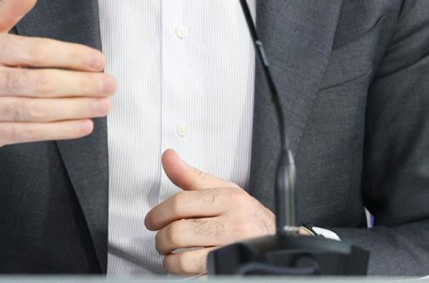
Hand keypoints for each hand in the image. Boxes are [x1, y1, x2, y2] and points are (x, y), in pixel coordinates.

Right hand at [0, 0, 114, 150]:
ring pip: (38, 111)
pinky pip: (30, 133)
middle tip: (109, 84)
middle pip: (41, 83)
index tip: (98, 61)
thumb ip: (13, 5)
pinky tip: (83, 124)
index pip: (36, 51)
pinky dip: (60, 130)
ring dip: (76, 109)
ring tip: (103, 105)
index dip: (71, 56)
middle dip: (81, 85)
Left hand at [145, 149, 275, 275]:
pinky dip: (182, 272)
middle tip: (161, 240)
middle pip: (179, 231)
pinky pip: (196, 274)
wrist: (276, 242)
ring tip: (170, 255)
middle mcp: (234, 224)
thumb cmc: (246, 215)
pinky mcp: (230, 269)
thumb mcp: (223, 190)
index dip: (159, 213)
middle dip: (161, 239)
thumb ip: (191, 176)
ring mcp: (233, 250)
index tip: (152, 220)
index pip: (181, 203)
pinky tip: (184, 265)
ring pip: (185, 258)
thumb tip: (168, 157)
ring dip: (169, 260)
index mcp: (229, 199)